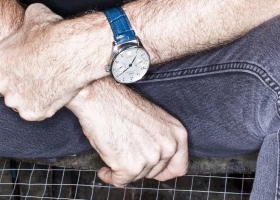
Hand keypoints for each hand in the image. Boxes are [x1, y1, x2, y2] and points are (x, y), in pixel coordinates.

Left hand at [0, 3, 107, 119]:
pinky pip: (34, 110)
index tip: (1, 70)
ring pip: (18, 100)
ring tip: (44, 79)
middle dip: (12, 82)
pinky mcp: (33, 113)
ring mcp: (16, 102)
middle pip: (0, 88)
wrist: (73, 51)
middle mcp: (0, 85)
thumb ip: (22, 26)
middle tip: (31, 71)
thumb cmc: (52, 32)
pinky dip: (42, 103)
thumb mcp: (32, 16)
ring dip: (27, 94)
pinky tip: (52, 88)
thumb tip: (28, 21)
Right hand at [67, 79, 188, 186]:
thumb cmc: (121, 104)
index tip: (152, 171)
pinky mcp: (131, 166)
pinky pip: (119, 181)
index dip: (163, 171)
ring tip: (114, 150)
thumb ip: (161, 141)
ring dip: (123, 169)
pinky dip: (110, 176)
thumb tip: (156, 161)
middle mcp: (168, 147)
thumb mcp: (154, 121)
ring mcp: (151, 158)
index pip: (179, 167)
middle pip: (154, 173)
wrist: (100, 98)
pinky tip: (105, 167)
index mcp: (177, 134)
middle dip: (139, 166)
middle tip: (126, 152)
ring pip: (136, 177)